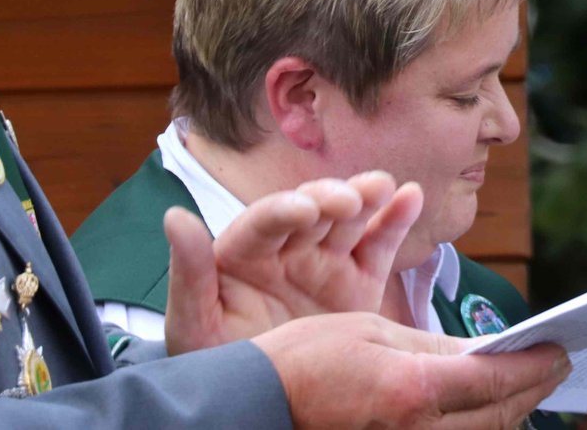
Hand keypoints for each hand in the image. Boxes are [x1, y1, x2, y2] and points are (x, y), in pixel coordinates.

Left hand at [164, 171, 423, 351]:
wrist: (261, 400)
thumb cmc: (216, 360)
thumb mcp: (193, 325)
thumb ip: (189, 273)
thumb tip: (174, 217)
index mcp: (245, 252)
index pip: (265, 220)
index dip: (285, 209)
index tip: (305, 210)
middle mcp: (288, 249)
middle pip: (312, 210)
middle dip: (330, 199)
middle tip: (349, 202)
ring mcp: (326, 263)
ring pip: (348, 220)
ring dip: (366, 197)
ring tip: (386, 186)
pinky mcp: (358, 283)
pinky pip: (379, 246)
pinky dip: (397, 219)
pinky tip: (411, 196)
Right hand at [255, 311, 568, 429]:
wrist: (252, 408)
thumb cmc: (303, 361)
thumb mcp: (370, 331)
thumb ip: (432, 345)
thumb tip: (483, 350)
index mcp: (412, 391)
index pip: (496, 380)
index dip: (536, 364)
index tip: (560, 349)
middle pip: (499, 416)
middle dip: (533, 390)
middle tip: (556, 365)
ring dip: (510, 413)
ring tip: (528, 386)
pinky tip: (487, 412)